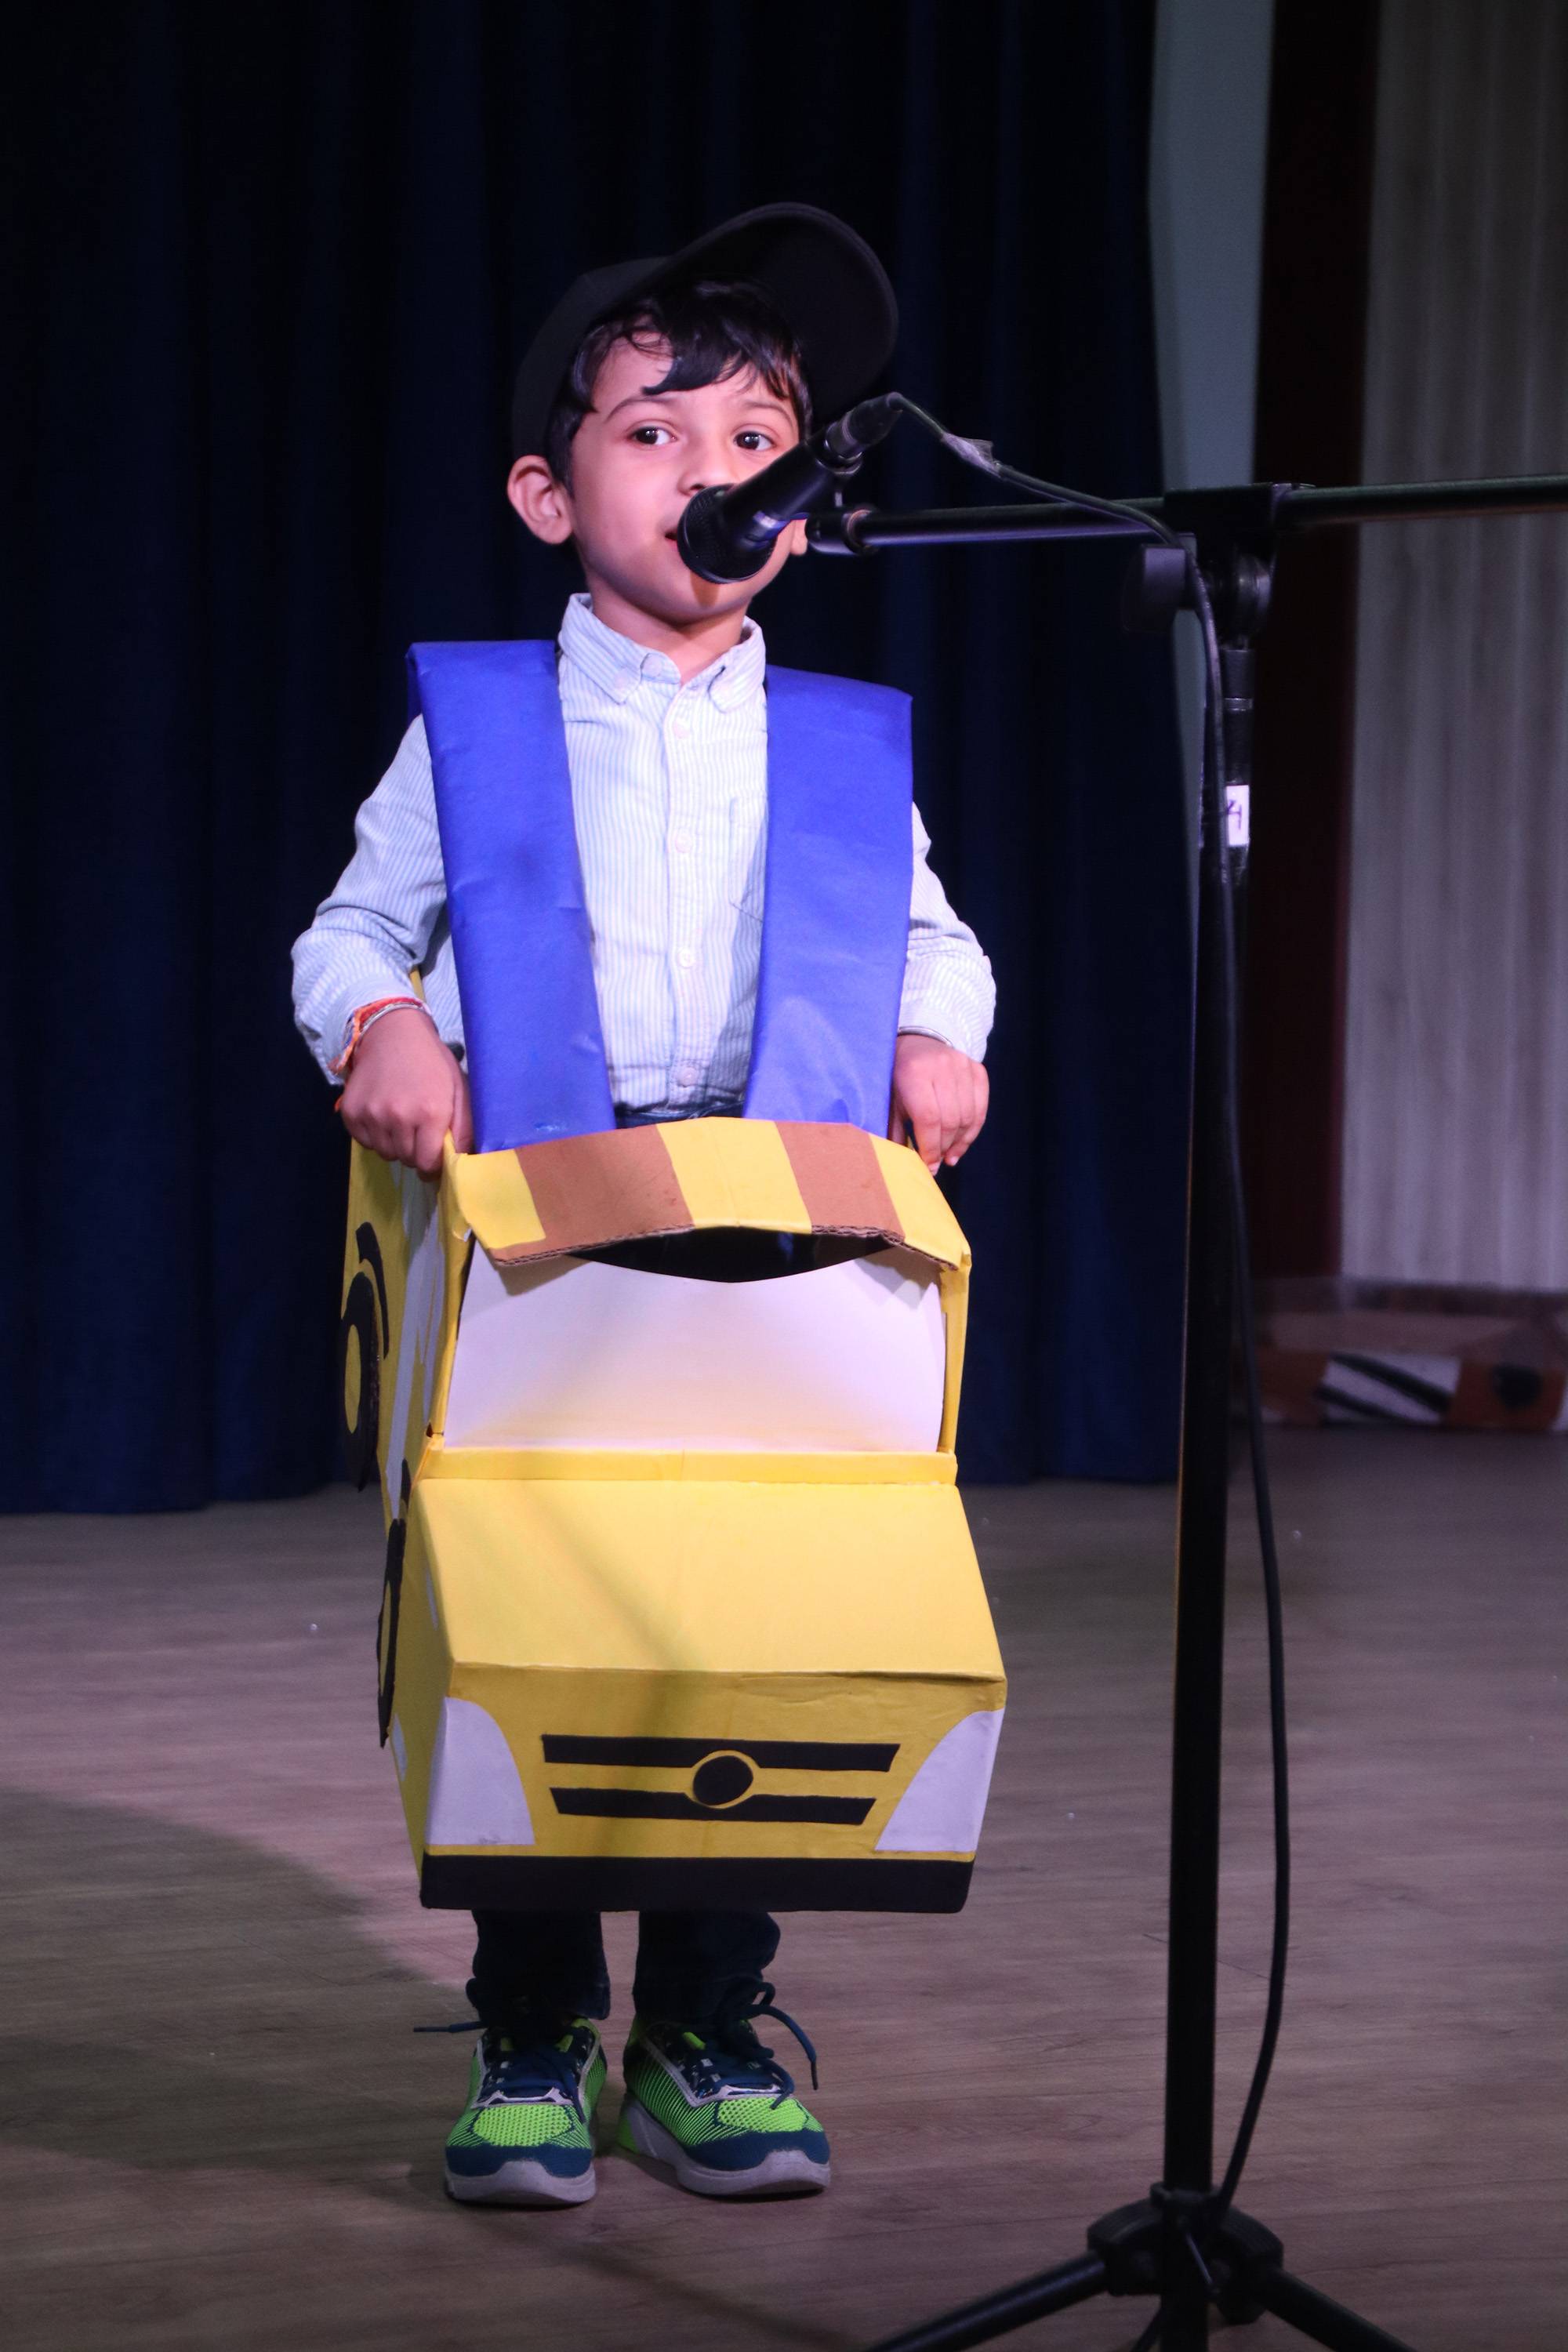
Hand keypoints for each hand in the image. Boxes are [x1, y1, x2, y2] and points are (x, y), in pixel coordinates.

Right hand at [338, 1007, 471, 1178]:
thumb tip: (463, 1163)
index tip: (434, 1156)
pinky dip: (374, 1135)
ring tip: (400, 1120)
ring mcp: (371, 1115)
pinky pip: (364, 1142)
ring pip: (385, 1153)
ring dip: (394, 1144)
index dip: (433, 1165)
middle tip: (418, 1131)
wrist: (393, 1033)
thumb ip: (464, 1128)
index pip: (428, 1164)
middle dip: (415, 1152)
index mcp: (430, 1112)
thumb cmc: (431, 1063)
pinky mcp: (351, 1113)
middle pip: (406, 1160)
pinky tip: (382, 1115)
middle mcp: (398, 1116)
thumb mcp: (458, 1089)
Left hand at [889, 1032, 988, 1170]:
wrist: (920, 1040)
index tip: (928, 1165)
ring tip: (949, 1155)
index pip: (929, 1119)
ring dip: (959, 1142)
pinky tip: (962, 1143)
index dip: (930, 1147)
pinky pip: (981, 1108)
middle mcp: (942, 1067)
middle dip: (943, 1147)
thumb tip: (904, 1165)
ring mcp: (963, 1066)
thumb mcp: (892, 1099)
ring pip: (968, 1117)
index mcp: (915, 1073)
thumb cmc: (900, 1075)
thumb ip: (896, 1129)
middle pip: (950, 1120)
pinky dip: (973, 1130)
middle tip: (936, 1161)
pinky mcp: (978, 1070)